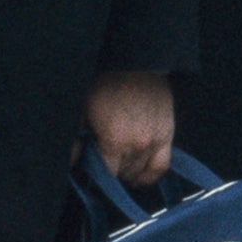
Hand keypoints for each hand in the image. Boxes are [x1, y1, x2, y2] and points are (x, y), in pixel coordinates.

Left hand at [82, 70, 175, 192]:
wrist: (136, 64)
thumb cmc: (106, 85)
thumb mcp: (85, 110)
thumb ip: (78, 140)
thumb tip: (74, 161)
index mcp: (114, 140)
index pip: (106, 175)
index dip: (96, 177)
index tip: (90, 173)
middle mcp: (137, 145)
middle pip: (122, 175)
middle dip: (110, 172)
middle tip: (103, 163)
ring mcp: (154, 141)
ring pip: (139, 173)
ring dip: (127, 173)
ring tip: (118, 166)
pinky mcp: (167, 135)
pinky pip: (161, 167)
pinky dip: (149, 176)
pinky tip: (139, 177)